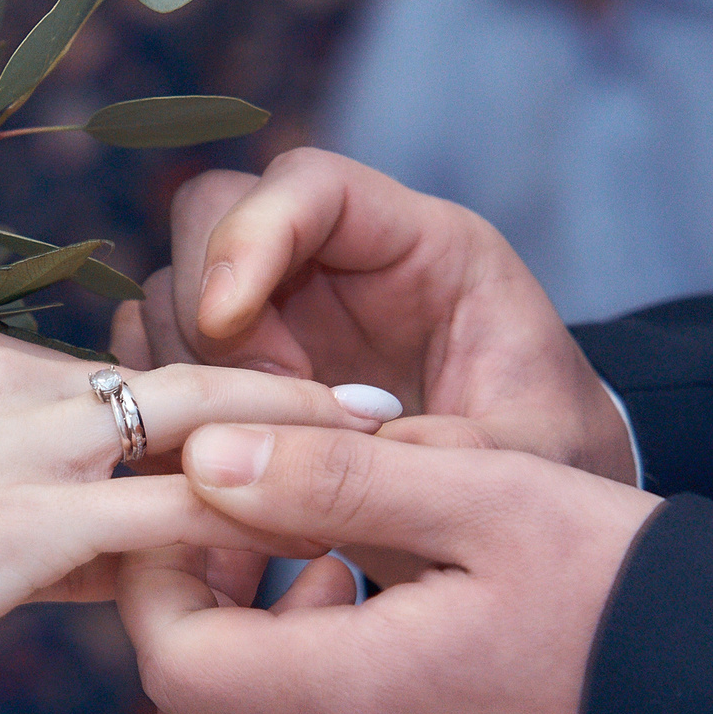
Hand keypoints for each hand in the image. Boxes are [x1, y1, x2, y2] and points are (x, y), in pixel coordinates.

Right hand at [0, 318, 399, 713]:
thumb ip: (45, 520)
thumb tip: (135, 554)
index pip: (118, 376)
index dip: (214, 408)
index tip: (296, 417)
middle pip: (178, 372)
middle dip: (289, 393)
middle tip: (384, 411)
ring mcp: (11, 438)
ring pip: (195, 426)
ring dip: (296, 448)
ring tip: (386, 464)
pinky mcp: (23, 520)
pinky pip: (171, 514)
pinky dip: (252, 522)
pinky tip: (318, 542)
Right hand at [114, 150, 635, 482]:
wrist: (543, 529)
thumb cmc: (548, 472)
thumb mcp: (515, 471)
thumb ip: (414, 460)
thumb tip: (262, 464)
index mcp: (426, 249)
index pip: (313, 185)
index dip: (252, 233)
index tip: (225, 318)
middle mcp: (340, 265)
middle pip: (214, 218)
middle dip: (208, 316)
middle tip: (253, 421)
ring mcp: (285, 315)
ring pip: (173, 296)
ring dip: (188, 379)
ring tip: (256, 468)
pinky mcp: (246, 374)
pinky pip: (164, 366)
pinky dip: (171, 419)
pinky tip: (223, 481)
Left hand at [121, 423, 660, 713]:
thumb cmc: (642, 596)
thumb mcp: (495, 496)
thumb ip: (336, 478)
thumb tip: (205, 461)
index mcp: (363, 702)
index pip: (174, 662)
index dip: (161, 578)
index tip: (207, 509)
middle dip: (198, 625)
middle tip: (260, 538)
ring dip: (263, 676)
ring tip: (340, 584)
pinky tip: (406, 652)